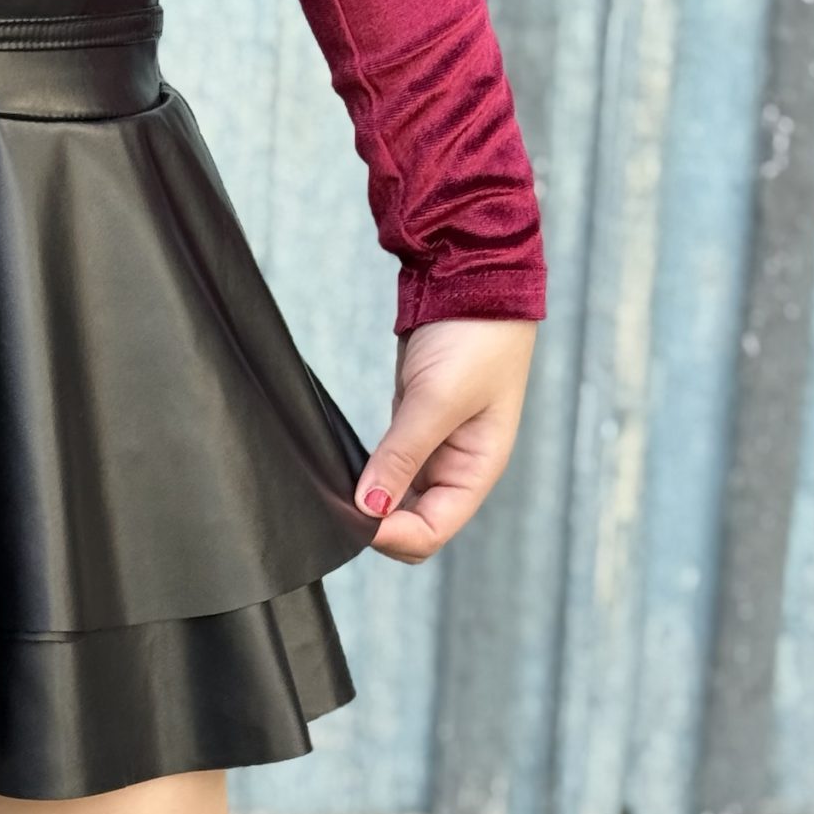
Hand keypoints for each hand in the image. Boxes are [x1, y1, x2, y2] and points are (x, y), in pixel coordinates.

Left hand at [354, 319, 536, 563]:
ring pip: (396, 501)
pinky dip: (366, 477)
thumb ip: (403, 455)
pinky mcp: (411, 429)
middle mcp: (457, 469)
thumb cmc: (475, 336)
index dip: (393, 535)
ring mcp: (434, 450)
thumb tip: (370, 507)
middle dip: (379, 525)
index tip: (356, 518)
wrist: (473, 278)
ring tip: (336, 492)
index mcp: (478, 469)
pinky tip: (343, 473)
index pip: (433, 531)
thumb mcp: (438, 398)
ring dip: (368, 504)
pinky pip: (386, 470)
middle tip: (339, 508)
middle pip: (413, 525)